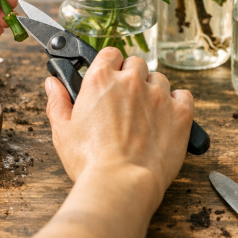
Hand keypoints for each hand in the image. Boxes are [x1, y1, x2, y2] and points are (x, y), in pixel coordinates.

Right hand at [44, 48, 193, 206]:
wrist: (122, 183)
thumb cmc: (90, 162)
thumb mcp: (63, 132)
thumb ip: (58, 102)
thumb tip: (52, 83)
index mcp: (101, 80)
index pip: (110, 54)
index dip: (109, 64)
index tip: (108, 76)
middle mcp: (131, 81)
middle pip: (136, 64)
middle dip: (131, 77)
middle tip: (125, 102)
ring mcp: (159, 95)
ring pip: (159, 79)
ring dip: (153, 91)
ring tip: (145, 116)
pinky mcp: (180, 113)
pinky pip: (184, 95)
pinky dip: (177, 103)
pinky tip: (167, 118)